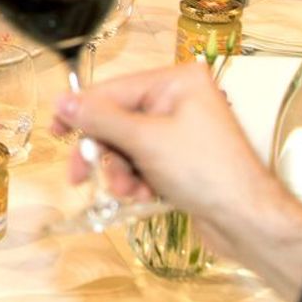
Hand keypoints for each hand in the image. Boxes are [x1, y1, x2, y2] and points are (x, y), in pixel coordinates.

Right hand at [52, 65, 301, 301]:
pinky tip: (144, 196)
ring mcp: (181, 131)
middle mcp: (180, 100)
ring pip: (128, 146)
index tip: (56, 130)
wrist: (246, 220)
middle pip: (118, 119)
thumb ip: (100, 119)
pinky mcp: (181, 159)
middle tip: (80, 175)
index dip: (82, 111)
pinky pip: (143, 163)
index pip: (115, 89)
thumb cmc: (207, 172)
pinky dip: (137, 181)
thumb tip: (63, 101)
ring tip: (129, 191)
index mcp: (177, 81)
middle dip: (105, 152)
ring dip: (121, 172)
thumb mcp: (145, 141)